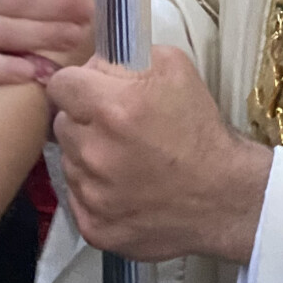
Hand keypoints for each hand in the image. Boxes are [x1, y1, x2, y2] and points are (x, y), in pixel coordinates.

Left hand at [48, 47, 272, 263]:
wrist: (222, 195)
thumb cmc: (199, 127)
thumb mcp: (175, 67)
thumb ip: (127, 55)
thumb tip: (95, 63)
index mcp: (112, 108)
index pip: (61, 84)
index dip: (78, 83)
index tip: (93, 89)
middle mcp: (95, 152)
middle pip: (62, 122)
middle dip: (84, 118)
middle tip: (115, 124)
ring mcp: (91, 194)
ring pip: (69, 160)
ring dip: (88, 154)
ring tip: (124, 157)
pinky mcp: (93, 227)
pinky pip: (77, 197)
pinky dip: (95, 189)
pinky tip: (124, 186)